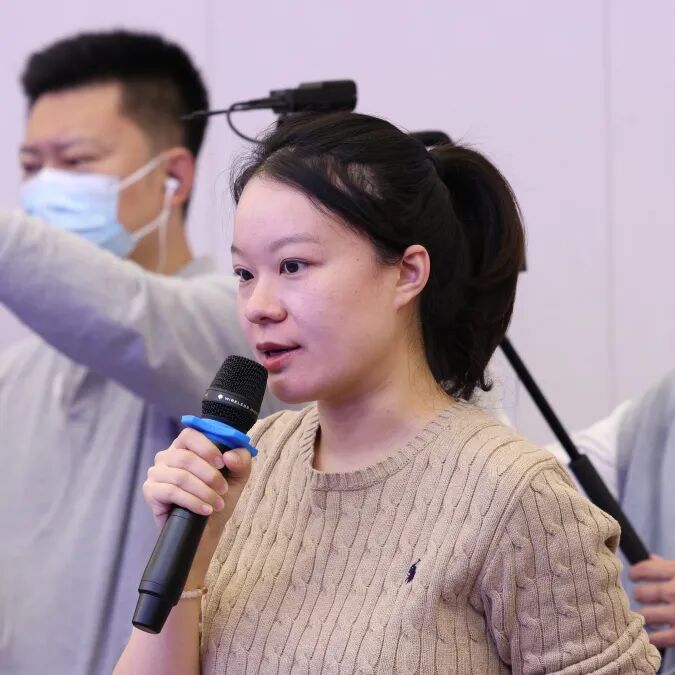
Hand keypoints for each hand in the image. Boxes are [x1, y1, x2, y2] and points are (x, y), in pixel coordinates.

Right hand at [143, 427, 252, 579]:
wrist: (207, 528)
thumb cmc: (219, 496)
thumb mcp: (238, 476)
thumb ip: (241, 460)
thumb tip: (230, 456)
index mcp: (186, 445)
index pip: (190, 434)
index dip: (207, 447)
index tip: (223, 463)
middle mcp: (168, 455)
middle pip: (185, 457)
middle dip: (209, 475)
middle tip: (223, 489)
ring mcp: (156, 472)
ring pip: (180, 476)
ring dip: (203, 491)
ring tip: (217, 503)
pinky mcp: (151, 491)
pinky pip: (171, 492)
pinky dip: (193, 501)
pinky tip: (205, 510)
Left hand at [630, 554, 674, 647]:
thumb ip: (671, 565)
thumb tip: (652, 558)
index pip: (643, 570)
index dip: (635, 574)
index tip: (634, 578)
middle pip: (641, 593)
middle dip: (641, 596)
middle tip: (643, 598)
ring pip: (645, 615)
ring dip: (644, 616)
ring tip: (646, 616)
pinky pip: (659, 638)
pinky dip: (653, 638)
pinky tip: (653, 636)